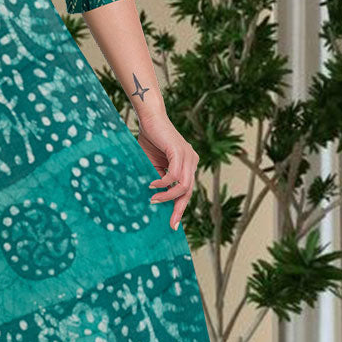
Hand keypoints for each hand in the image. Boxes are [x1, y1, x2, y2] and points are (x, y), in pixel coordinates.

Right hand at [135, 108, 198, 230]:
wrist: (149, 118)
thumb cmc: (150, 140)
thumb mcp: (154, 164)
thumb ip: (159, 179)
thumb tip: (154, 200)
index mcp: (188, 165)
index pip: (187, 191)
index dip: (180, 208)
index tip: (172, 224)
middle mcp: (192, 161)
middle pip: (189, 192)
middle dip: (179, 209)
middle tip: (170, 223)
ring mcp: (188, 156)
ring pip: (184, 186)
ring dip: (168, 196)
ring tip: (153, 199)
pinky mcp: (180, 152)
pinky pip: (175, 175)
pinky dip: (164, 183)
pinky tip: (152, 184)